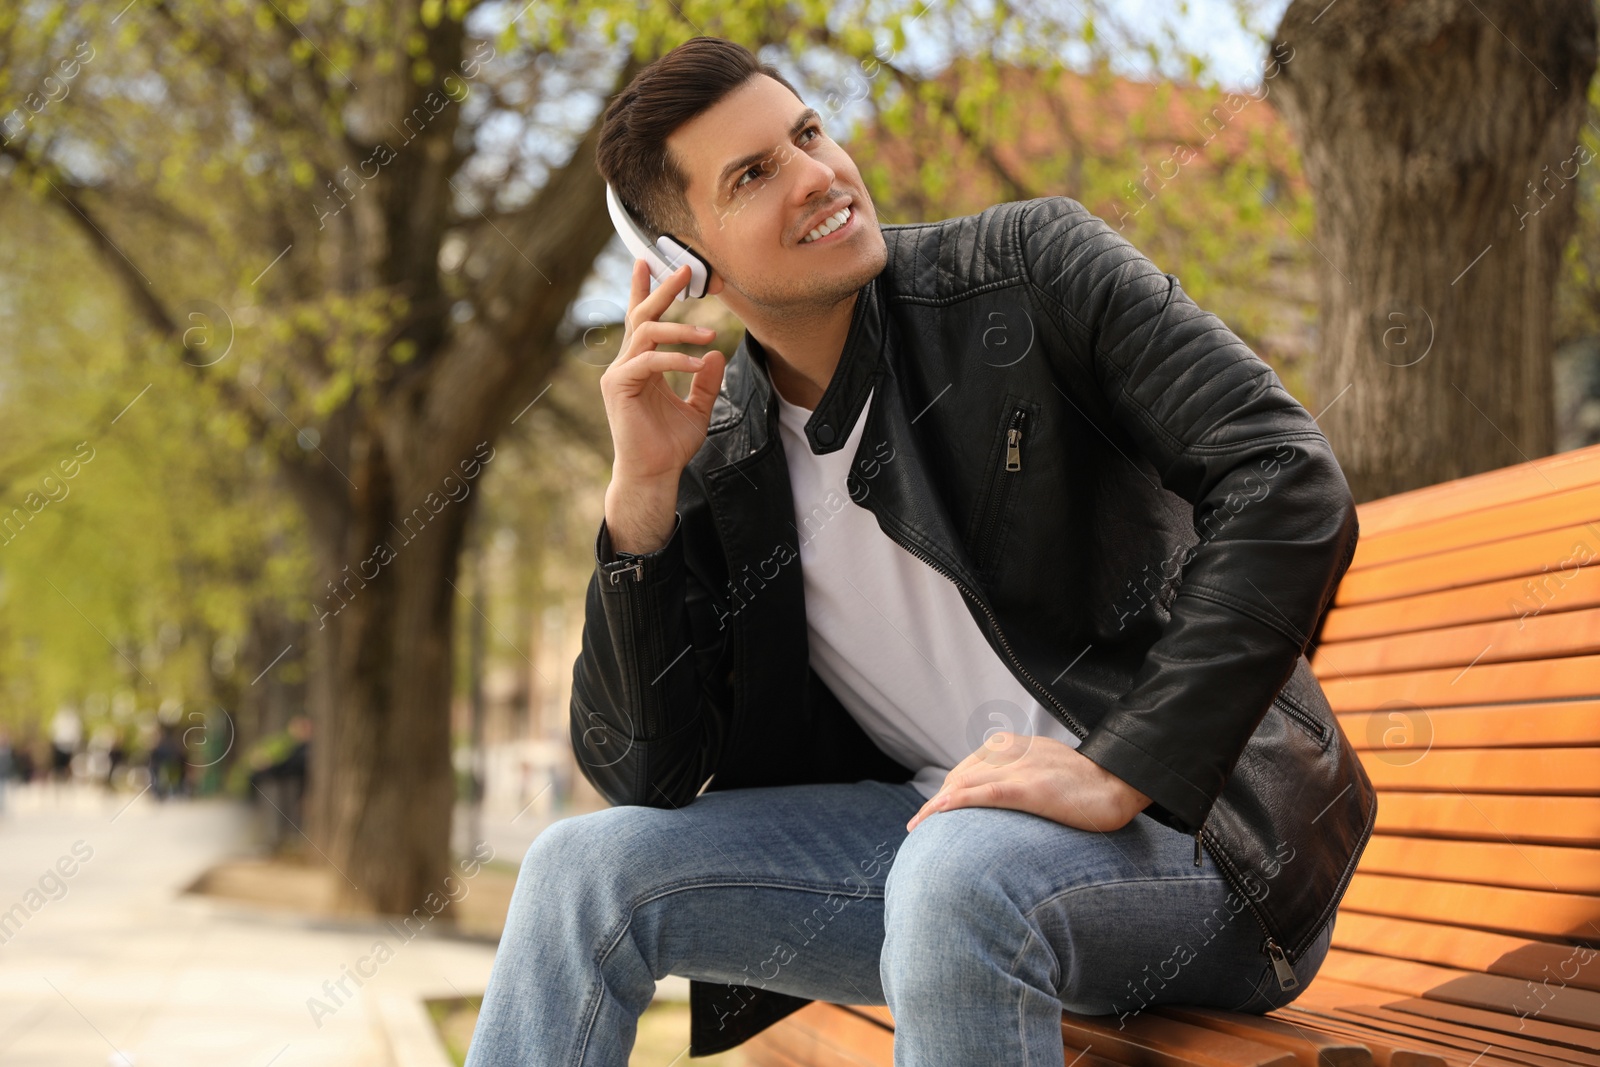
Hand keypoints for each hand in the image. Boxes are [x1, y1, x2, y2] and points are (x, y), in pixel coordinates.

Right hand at [600, 259, 725, 486]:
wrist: (654, 474)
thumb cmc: (670, 446)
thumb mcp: (698, 409)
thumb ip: (706, 382)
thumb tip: (717, 354)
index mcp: (641, 366)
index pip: (643, 322)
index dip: (646, 291)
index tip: (652, 263)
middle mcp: (626, 364)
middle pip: (642, 317)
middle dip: (661, 291)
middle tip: (683, 270)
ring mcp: (619, 373)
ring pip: (647, 333)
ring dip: (680, 329)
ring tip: (709, 332)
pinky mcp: (618, 386)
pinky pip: (649, 360)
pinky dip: (676, 359)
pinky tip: (698, 363)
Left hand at [904, 732, 1152, 833]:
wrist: (1119, 783)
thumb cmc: (1083, 783)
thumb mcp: (1041, 768)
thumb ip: (1016, 775)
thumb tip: (992, 797)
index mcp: (1010, 746)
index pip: (965, 769)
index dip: (944, 792)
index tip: (929, 813)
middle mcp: (1010, 752)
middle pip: (959, 777)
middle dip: (935, 802)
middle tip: (918, 827)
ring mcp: (1020, 769)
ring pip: (964, 784)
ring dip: (936, 806)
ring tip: (919, 828)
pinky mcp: (1032, 788)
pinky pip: (985, 793)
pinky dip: (957, 801)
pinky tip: (939, 812)